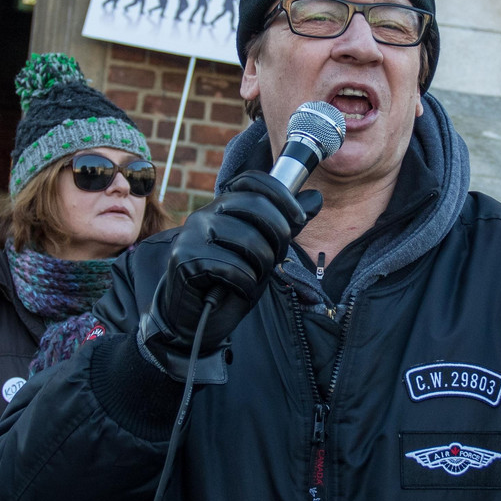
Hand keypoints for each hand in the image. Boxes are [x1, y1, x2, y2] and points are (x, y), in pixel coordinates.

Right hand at [138, 170, 320, 377]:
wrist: (194, 320)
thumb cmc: (230, 283)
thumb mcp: (264, 251)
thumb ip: (284, 224)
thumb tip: (315, 197)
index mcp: (222, 207)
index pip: (252, 180)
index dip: (282, 195)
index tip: (299, 220)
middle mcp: (204, 214)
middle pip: (257, 206)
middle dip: (278, 237)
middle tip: (274, 261)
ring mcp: (191, 234)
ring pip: (249, 240)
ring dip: (260, 268)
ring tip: (249, 278)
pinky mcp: (185, 259)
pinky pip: (233, 267)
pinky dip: (244, 285)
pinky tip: (235, 290)